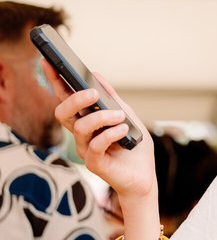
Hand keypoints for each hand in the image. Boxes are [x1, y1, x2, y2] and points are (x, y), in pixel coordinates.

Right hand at [45, 61, 156, 203]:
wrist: (143, 176)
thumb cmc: (134, 146)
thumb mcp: (128, 116)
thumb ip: (113, 98)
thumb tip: (96, 75)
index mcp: (87, 120)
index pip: (66, 98)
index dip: (55, 81)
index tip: (49, 63)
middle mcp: (81, 134)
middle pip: (63, 112)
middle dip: (75, 99)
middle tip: (93, 93)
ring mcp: (85, 149)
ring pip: (80, 127)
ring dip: (102, 117)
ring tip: (120, 116)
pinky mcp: (94, 163)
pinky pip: (96, 145)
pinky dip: (110, 133)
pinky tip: (123, 129)